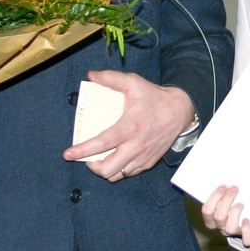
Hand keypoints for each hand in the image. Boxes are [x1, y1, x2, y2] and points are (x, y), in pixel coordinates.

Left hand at [62, 70, 193, 181]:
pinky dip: (118, 169)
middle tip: (86, 156)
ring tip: (98, 159)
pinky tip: (115, 157)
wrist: (180, 111)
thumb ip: (111, 78)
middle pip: (108, 169)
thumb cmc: (155, 97)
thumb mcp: (134, 83)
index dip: (83, 151)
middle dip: (91, 166)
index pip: (102, 143)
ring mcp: (143, 157)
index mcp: (130, 127)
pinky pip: (128, 173)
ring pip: (117, 175)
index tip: (68, 154)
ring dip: (104, 170)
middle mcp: (136, 146)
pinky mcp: (149, 162)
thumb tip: (91, 75)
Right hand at [201, 185, 249, 245]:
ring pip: (230, 228)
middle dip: (227, 200)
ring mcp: (234, 233)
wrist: (247, 226)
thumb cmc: (231, 208)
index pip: (206, 210)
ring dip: (235, 213)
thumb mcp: (223, 201)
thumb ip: (221, 194)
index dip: (215, 197)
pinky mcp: (246, 238)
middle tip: (234, 188)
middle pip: (218, 216)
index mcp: (211, 219)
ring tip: (241, 204)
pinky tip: (247, 220)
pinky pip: (246, 239)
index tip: (224, 186)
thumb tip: (225, 183)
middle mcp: (221, 227)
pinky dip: (246, 229)